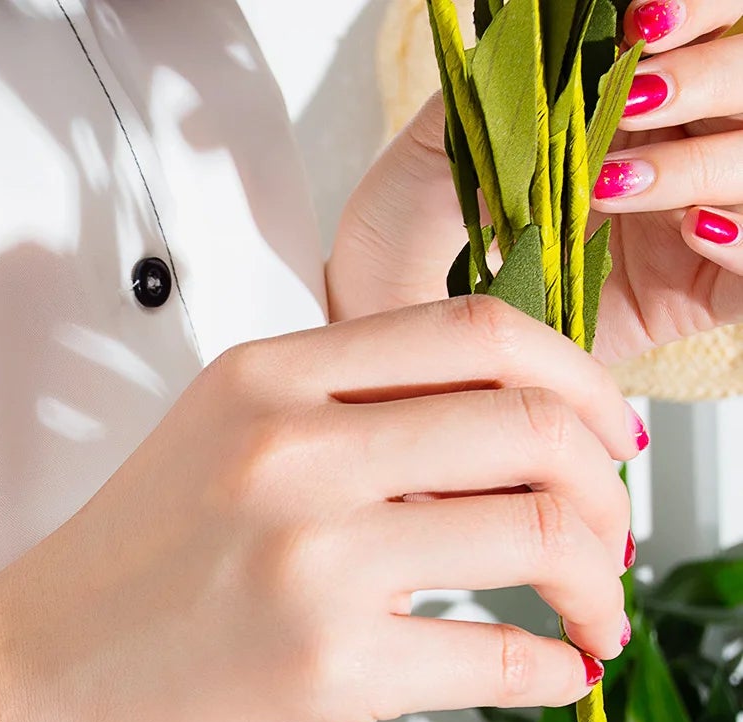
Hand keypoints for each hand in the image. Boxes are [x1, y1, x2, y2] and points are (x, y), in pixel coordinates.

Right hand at [0, 299, 642, 721]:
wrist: (27, 685)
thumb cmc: (118, 581)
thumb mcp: (218, 448)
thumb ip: (345, 420)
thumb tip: (498, 447)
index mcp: (269, 379)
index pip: (479, 332)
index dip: (578, 379)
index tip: (602, 433)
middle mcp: (295, 450)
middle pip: (531, 425)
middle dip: (604, 488)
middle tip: (610, 534)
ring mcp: (313, 557)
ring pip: (539, 532)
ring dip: (597, 579)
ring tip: (593, 613)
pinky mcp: (328, 665)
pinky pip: (499, 657)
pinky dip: (555, 669)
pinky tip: (555, 673)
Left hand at [328, 3, 742, 365]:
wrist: (389, 316)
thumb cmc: (413, 227)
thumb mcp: (451, 136)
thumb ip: (509, 78)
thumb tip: (552, 19)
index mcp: (637, 91)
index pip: (714, 24)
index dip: (701, 10)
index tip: (640, 21)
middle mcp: (680, 145)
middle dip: (708, 76)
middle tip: (632, 103)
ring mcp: (695, 217)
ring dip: (705, 160)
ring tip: (615, 184)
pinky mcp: (698, 292)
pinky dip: (742, 238)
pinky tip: (687, 228)